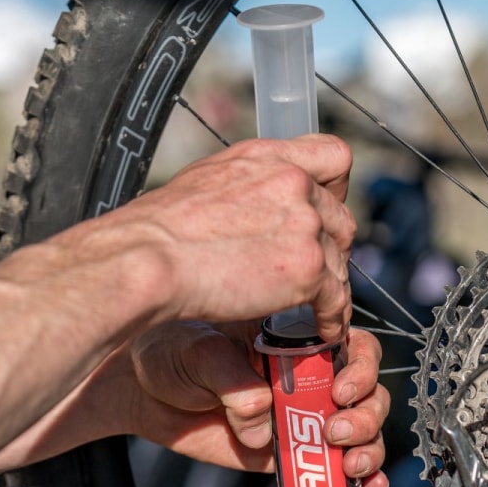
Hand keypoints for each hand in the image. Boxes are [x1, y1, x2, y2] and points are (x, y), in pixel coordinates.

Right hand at [116, 134, 355, 342]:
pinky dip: (333, 318)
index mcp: (268, 158)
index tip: (324, 212)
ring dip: (331, 287)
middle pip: (340, 217)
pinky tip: (322, 330)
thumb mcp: (206, 181)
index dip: (336, 189)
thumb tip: (253, 205)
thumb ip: (246, 186)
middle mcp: (293, 183)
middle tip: (315, 271)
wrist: (146, 259)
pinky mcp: (306, 268)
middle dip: (332, 248)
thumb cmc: (158, 231)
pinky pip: (336, 298)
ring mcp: (304, 225)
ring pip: (339, 262)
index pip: (333, 157)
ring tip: (318, 309)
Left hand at [125, 321, 389, 486]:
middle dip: (365, 414)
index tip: (339, 389)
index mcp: (298, 338)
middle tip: (335, 430)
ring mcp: (304, 417)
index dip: (361, 367)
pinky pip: (335, 467)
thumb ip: (232, 379)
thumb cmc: (171, 352)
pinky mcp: (290, 454)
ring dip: (368, 447)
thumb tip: (259, 419)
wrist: (142, 390)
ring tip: (346, 462)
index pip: (354, 345)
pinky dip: (364, 478)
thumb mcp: (198, 350)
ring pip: (362, 430)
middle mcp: (310, 376)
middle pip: (368, 392)